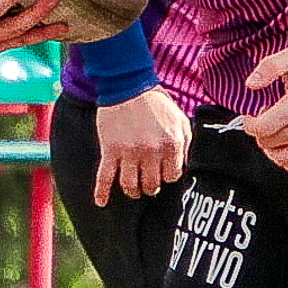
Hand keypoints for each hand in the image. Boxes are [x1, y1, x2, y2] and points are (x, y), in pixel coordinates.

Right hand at [93, 89, 189, 206]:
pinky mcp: (110, 150)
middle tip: (150, 185)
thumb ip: (185, 144)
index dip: (168, 176)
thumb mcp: (180, 120)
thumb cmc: (156, 102)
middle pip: (152, 184)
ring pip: (130, 185)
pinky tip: (102, 203)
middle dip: (152, 187)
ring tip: (134, 191)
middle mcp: (151, 152)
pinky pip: (105, 177)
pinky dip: (102, 192)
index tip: (164, 173)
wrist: (127, 84)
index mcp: (171, 144)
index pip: (172, 176)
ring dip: (133, 192)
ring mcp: (129, 153)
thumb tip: (182, 165)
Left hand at [243, 47, 287, 175]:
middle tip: (270, 119)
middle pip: (268, 145)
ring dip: (274, 147)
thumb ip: (268, 68)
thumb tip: (250, 85)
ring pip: (281, 159)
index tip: (253, 116)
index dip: (250, 123)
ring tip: (281, 130)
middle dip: (262, 133)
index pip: (260, 130)